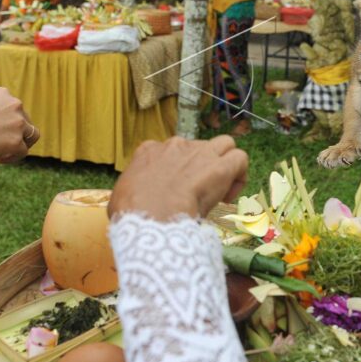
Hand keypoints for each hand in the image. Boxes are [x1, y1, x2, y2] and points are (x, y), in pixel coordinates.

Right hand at [0, 87, 38, 163]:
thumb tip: (1, 126)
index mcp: (2, 93)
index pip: (14, 107)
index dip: (8, 120)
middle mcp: (14, 104)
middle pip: (25, 120)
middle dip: (16, 132)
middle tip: (2, 143)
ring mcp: (18, 122)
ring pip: (32, 134)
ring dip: (23, 143)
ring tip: (10, 151)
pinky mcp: (17, 141)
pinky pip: (23, 151)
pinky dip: (14, 157)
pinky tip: (0, 160)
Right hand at [109, 135, 247, 221]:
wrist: (150, 217)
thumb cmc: (131, 213)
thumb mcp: (120, 199)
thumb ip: (130, 194)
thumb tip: (130, 204)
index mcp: (149, 151)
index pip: (169, 153)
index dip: (177, 172)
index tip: (178, 194)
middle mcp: (175, 145)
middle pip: (197, 148)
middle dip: (202, 167)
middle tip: (199, 193)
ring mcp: (200, 152)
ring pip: (224, 145)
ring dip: (226, 163)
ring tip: (221, 191)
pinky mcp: (220, 165)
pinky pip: (240, 158)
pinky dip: (239, 176)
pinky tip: (229, 198)